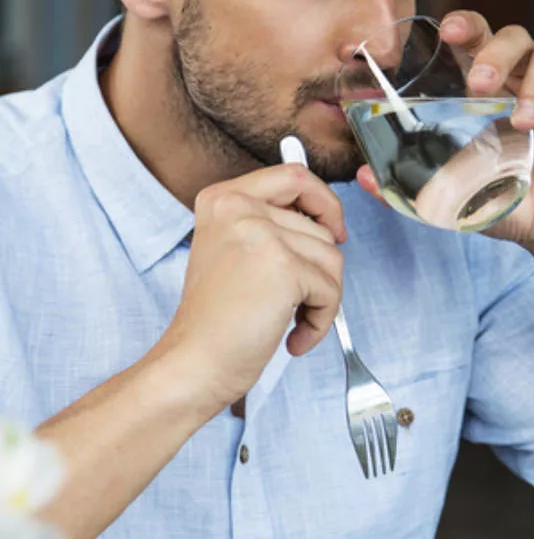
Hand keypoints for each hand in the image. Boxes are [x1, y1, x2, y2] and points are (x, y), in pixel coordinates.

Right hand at [156, 165, 346, 412]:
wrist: (194, 362)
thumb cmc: (216, 321)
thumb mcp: (234, 252)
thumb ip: (271, 227)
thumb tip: (330, 223)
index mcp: (223, 198)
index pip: (295, 176)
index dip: (324, 202)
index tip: (333, 231)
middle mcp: (239, 207)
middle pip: (321, 229)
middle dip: (320, 273)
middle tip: (295, 303)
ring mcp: (261, 234)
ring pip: (332, 260)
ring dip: (321, 299)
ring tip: (288, 321)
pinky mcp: (284, 267)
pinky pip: (330, 291)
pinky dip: (320, 321)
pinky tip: (291, 337)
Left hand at [356, 10, 533, 255]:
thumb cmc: (517, 203)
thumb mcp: (464, 198)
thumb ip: (421, 187)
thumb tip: (366, 178)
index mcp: (495, 93)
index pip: (478, 43)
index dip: (465, 28)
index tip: (445, 31)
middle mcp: (528, 84)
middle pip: (515, 38)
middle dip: (496, 53)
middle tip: (480, 84)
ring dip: (533, 87)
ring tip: (521, 125)